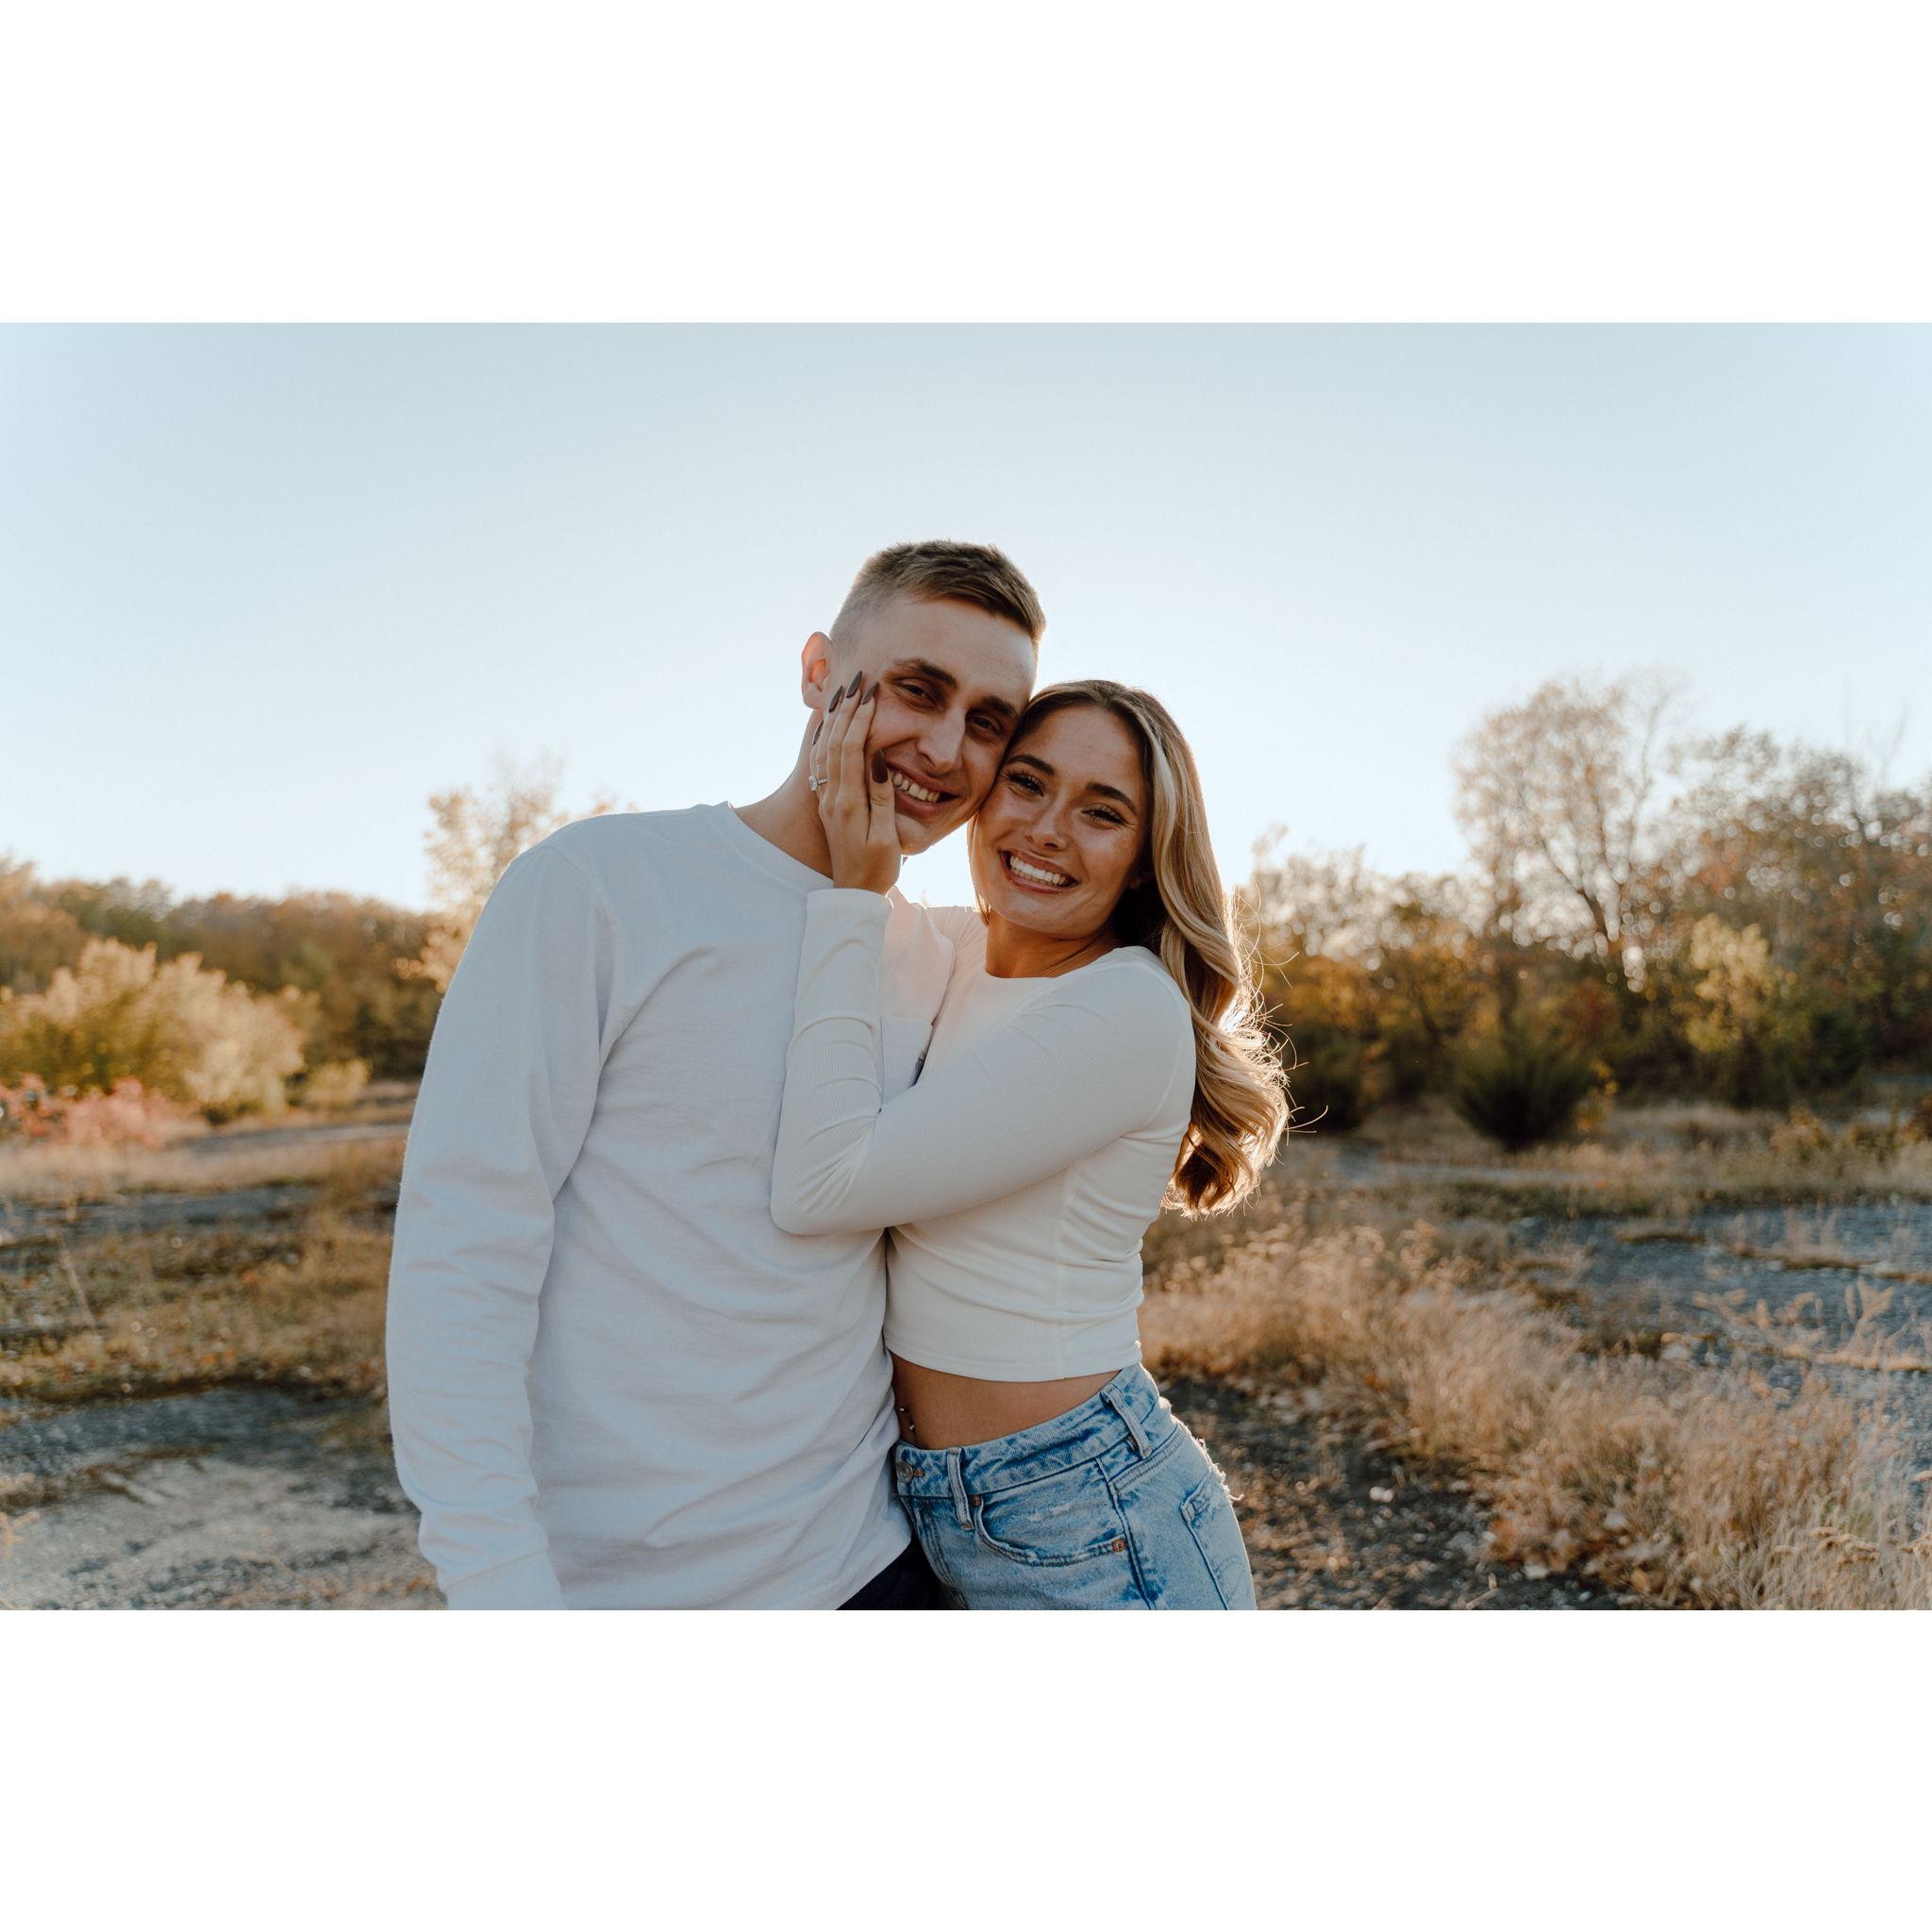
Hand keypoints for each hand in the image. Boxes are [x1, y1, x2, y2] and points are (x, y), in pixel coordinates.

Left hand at [811, 673, 901, 893]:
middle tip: (857, 681)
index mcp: (848, 803)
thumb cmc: (876, 869)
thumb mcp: (886, 837)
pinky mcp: (826, 804)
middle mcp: (832, 797)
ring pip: (824, 750)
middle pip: (834, 743)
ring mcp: (826, 800)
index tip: (871, 694)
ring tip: (842, 693)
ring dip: (833, 719)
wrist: (851, 894)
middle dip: (846, 709)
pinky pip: (820, 763)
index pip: (850, 749)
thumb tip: (878, 758)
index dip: (860, 719)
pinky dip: (824, 739)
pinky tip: (829, 726)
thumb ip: (881, 797)